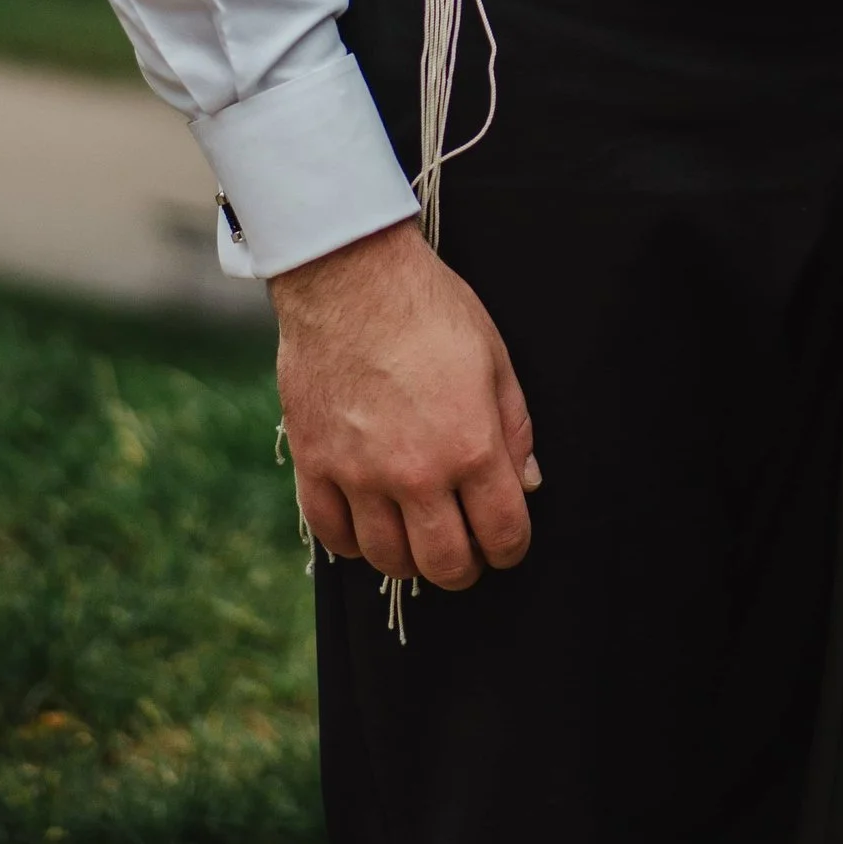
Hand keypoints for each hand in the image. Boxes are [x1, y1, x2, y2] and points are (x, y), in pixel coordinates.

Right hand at [272, 219, 539, 588]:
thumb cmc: (430, 308)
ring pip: (387, 559)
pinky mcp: (314, 463)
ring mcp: (359, 473)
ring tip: (418, 538)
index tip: (507, 543)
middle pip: (445, 563)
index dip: (511, 548)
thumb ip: (514, 429)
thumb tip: (527, 484)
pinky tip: (369, 527)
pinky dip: (353, 542)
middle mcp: (415, 473)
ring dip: (409, 558)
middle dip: (464, 567)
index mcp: (471, 446)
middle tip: (466, 551)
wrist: (350, 276)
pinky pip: (332, 534)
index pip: (502, 534)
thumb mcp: (495, 358)